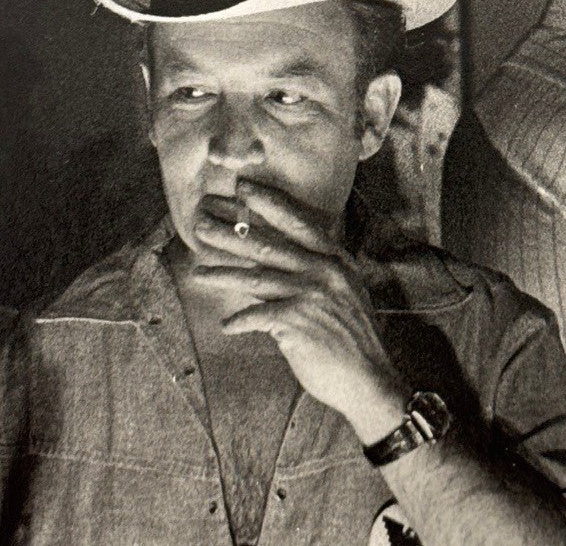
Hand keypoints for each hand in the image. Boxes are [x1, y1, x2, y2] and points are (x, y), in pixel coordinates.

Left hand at [193, 181, 409, 442]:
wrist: (368, 377)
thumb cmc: (351, 336)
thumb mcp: (343, 292)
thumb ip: (315, 271)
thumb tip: (273, 260)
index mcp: (335, 259)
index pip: (298, 221)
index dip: (270, 203)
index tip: (244, 188)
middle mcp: (323, 270)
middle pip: (268, 245)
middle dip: (231, 233)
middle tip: (202, 222)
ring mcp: (310, 294)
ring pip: (256, 278)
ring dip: (223, 275)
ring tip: (197, 274)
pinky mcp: (297, 321)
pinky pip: (257, 315)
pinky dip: (240, 321)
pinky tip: (227, 325)